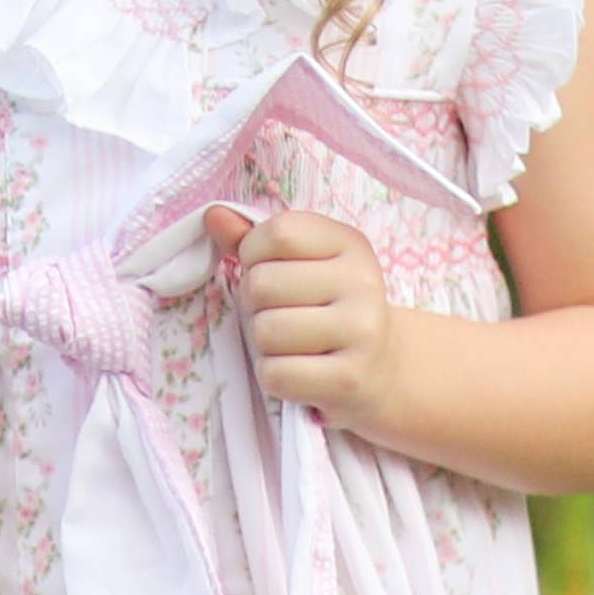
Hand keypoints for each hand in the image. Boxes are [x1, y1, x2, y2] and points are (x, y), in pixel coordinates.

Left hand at [210, 202, 395, 423]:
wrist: (380, 367)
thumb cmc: (323, 308)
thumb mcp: (298, 264)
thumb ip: (252, 240)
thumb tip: (213, 215)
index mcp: (350, 244)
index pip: (278, 233)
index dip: (254, 254)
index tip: (273, 270)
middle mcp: (363, 282)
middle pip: (262, 284)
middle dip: (255, 304)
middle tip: (283, 314)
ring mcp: (362, 331)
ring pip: (265, 331)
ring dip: (263, 343)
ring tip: (292, 343)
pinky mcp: (350, 379)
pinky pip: (274, 374)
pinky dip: (273, 375)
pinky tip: (300, 370)